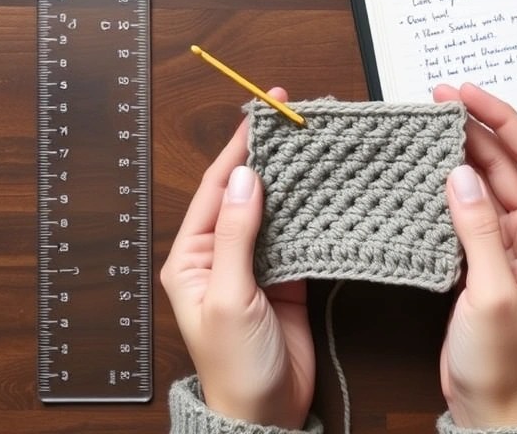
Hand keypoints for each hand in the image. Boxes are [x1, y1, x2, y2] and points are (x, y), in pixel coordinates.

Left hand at [160, 87, 313, 428]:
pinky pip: (297, 235)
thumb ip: (236, 235)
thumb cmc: (233, 365)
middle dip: (268, 156)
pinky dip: (310, 213)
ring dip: (292, 181)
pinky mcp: (286, 278)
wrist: (266, 413)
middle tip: (294, 119)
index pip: (216, 188)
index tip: (260, 113)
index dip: (238, 147)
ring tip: (313, 146)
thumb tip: (245, 178)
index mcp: (191, 257)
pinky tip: (324, 192)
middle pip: (246, 192)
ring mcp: (255, 265)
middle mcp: (220, 255)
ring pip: (274, 210)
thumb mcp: (227, 297)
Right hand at [433, 83, 516, 428]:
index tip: (469, 97)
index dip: (504, 121)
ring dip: (464, 152)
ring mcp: (511, 244)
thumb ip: (479, 231)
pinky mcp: (486, 256)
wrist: (489, 403)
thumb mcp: (492, 294)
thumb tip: (463, 175)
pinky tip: (430, 171)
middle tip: (440, 101)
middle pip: (511, 164)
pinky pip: (471, 207)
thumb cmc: (502, 361)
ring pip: (489, 182)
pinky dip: (452, 185)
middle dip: (478, 128)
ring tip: (432, 126)